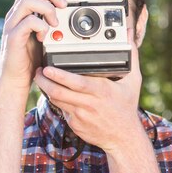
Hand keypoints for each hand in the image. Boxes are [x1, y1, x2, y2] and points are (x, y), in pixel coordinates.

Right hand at [0, 0, 66, 91]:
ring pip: (27, 0)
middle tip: (63, 4)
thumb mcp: (46, 34)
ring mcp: (13, 24)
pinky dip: (40, 25)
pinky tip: (45, 35)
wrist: (15, 79)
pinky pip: (26, 22)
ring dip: (46, 7)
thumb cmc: (32, 58)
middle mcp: (16, 13)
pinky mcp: (13, 37)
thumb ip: (53, 20)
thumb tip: (69, 9)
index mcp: (24, 10)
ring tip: (55, 22)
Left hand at [33, 30, 142, 151]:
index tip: (48, 68)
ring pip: (57, 101)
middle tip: (38, 71)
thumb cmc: (127, 107)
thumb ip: (130, 56)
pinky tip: (54, 92)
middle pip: (59, 92)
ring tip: (41, 78)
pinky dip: (57, 100)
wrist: (123, 138)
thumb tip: (129, 34)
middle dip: (44, 81)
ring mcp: (80, 116)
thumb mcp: (133, 81)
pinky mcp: (75, 124)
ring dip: (46, 89)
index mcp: (101, 91)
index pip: (77, 83)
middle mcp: (89, 104)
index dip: (60, 76)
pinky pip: (62, 110)